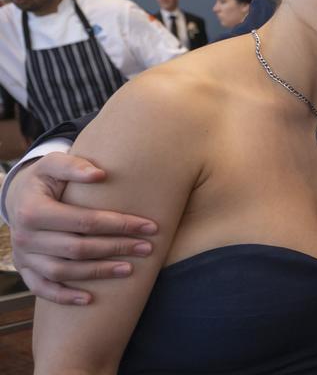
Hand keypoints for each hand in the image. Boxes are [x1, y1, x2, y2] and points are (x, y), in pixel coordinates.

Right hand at [7, 152, 157, 304]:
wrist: (19, 197)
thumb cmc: (46, 179)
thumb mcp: (53, 164)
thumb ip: (74, 165)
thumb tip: (100, 175)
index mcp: (33, 210)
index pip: (85, 221)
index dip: (119, 225)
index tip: (150, 227)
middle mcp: (25, 237)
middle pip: (78, 248)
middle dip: (116, 249)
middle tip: (147, 248)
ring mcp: (24, 256)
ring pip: (63, 271)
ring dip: (98, 273)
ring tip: (130, 269)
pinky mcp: (25, 269)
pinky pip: (42, 288)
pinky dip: (64, 296)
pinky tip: (89, 300)